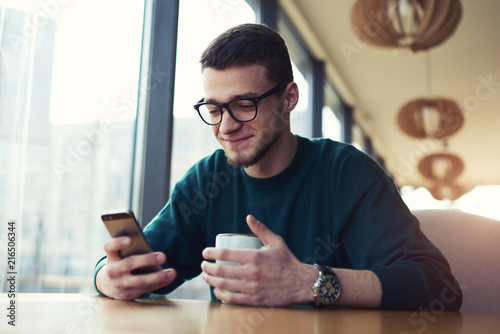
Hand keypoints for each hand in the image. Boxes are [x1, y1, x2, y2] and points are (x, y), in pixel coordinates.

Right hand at [96, 236, 176, 299]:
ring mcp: (120, 284)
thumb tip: (150, 246)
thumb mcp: (120, 254)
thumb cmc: (121, 262)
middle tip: (163, 256)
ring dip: (157, 277)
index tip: (130, 240)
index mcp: (111, 256)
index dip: (118, 242)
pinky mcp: (128, 294)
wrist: (109, 285)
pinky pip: (146, 288)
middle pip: (129, 264)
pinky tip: (169, 278)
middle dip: (147, 260)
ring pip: (140, 281)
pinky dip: (159, 283)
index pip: (110, 247)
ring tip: (172, 272)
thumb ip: (131, 248)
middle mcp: (113, 270)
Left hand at [201, 215, 316, 306]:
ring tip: (206, 277)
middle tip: (203, 265)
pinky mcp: (254, 300)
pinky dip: (221, 295)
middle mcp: (251, 272)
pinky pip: (232, 299)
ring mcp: (252, 287)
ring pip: (223, 285)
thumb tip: (249, 217)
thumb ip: (261, 229)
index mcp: (254, 256)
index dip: (211, 253)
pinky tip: (217, 291)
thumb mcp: (276, 241)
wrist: (300, 283)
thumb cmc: (287, 261)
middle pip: (220, 270)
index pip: (225, 254)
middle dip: (207, 268)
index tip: (205, 252)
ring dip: (210, 281)